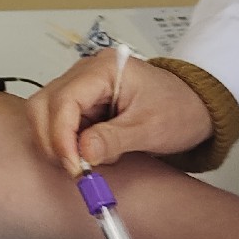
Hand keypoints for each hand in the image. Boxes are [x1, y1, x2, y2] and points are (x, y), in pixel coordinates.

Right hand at [26, 51, 210, 170]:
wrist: (195, 106)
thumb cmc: (179, 108)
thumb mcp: (152, 128)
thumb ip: (115, 139)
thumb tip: (84, 152)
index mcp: (104, 69)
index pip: (64, 101)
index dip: (61, 137)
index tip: (74, 167)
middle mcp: (85, 73)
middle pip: (43, 105)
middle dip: (51, 141)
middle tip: (73, 169)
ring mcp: (80, 87)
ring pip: (43, 115)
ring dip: (55, 144)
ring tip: (82, 164)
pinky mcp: (81, 103)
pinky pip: (56, 123)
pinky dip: (64, 144)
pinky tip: (84, 156)